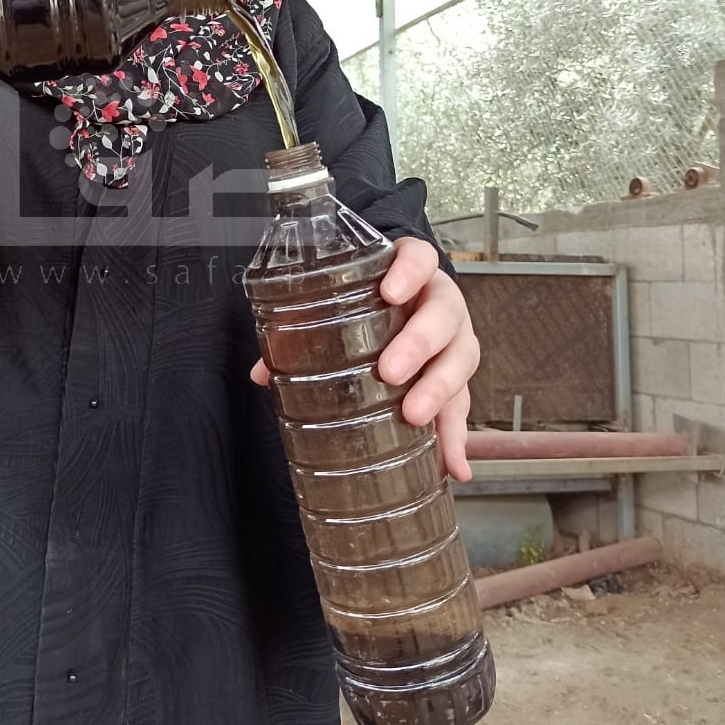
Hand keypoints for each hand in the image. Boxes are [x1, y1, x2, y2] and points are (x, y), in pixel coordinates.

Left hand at [250, 237, 478, 482]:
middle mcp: (442, 304)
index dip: (410, 271)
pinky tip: (454, 467)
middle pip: (443, 314)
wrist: (405, 308)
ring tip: (414, 415)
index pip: (420, 258)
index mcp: (414, 274)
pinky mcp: (459, 380)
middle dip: (419, 343)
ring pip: (460, 359)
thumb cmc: (370, 305)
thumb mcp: (342, 304)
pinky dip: (457, 439)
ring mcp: (456, 341)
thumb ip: (303, 329)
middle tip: (390, 370)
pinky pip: (463, 408)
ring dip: (439, 389)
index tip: (391, 292)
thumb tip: (261, 374)